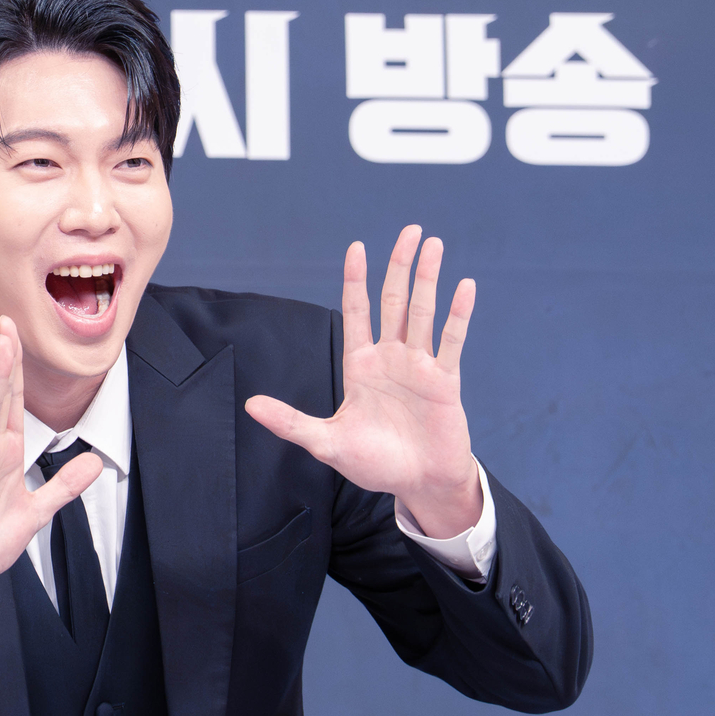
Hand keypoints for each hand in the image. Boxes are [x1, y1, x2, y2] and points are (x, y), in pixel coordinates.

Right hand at [0, 316, 103, 627]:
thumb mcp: (36, 512)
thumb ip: (64, 486)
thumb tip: (96, 463)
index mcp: (6, 455)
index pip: (15, 403)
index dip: (20, 370)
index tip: (20, 335)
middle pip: (1, 396)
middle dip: (7, 358)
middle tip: (10, 319)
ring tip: (3, 343)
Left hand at [246, 225, 481, 538]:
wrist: (417, 484)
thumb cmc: (374, 464)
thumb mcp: (326, 442)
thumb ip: (290, 422)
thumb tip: (250, 405)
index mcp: (360, 366)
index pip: (357, 313)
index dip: (355, 281)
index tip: (356, 248)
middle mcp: (390, 358)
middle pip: (394, 301)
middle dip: (399, 266)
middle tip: (410, 230)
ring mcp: (419, 366)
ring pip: (422, 313)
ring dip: (428, 279)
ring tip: (433, 244)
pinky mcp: (444, 381)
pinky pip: (451, 341)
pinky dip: (457, 314)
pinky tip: (464, 286)